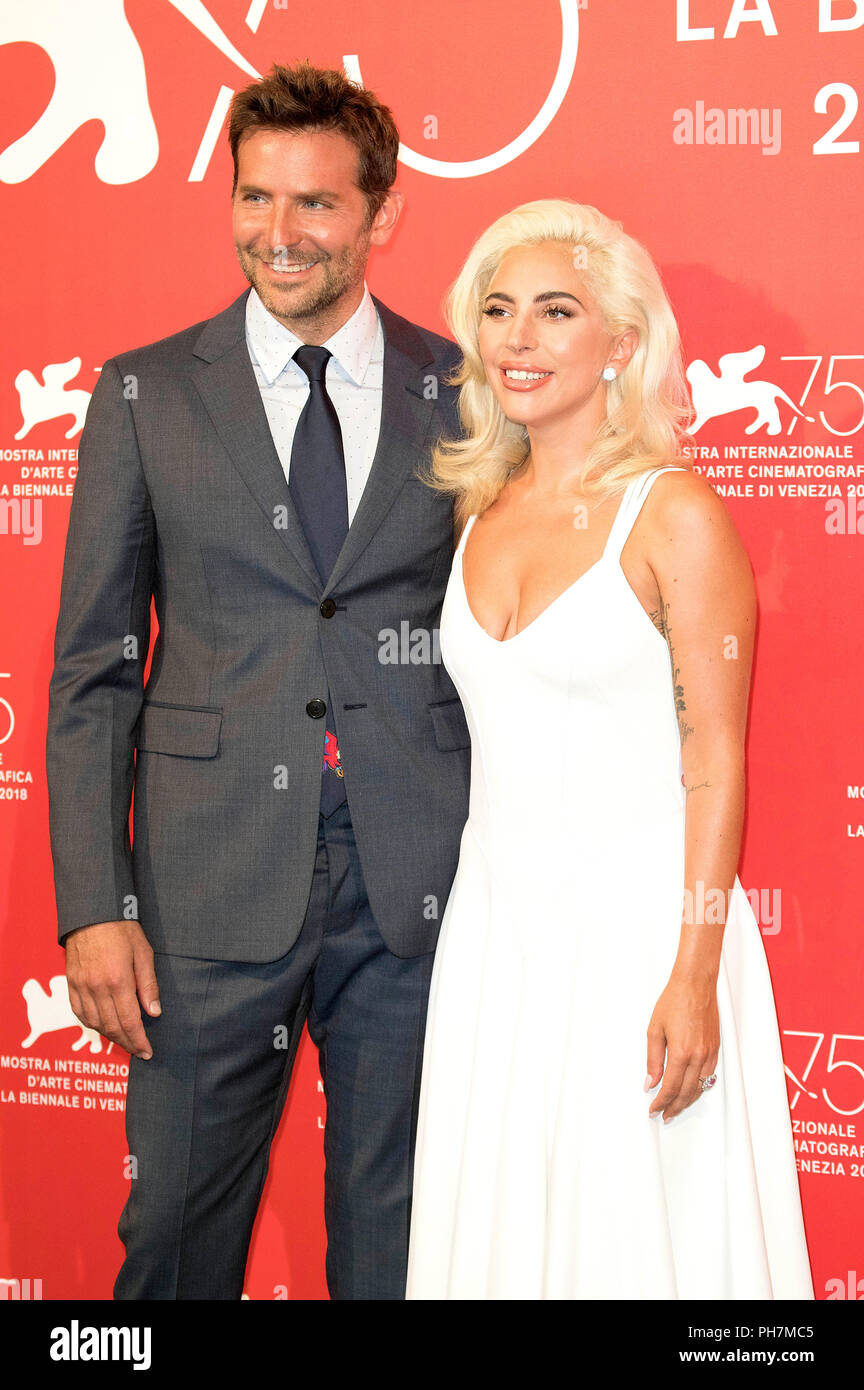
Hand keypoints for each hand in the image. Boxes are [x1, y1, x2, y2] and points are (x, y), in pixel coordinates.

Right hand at [64, 920, 159, 1059]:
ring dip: (110, 1036)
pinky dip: (92, 1024)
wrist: (91, 913)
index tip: (147, 1051)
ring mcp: (81, 986)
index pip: (129, 1021)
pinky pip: (79, 1013)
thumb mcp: (144, 952)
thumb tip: (154, 1012)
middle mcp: (97, 987)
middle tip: (139, 1051)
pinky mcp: (71, 983)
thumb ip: (148, 984)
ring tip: (125, 1041)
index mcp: (118, 980)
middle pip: (112, 1027)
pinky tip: (102, 1027)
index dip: (139, 1040)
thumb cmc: (121, 929)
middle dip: (127, 1043)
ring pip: (95, 1023)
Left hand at [645, 971, 718, 1121]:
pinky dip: (700, 1087)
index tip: (653, 1110)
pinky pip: (709, 1076)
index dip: (661, 1102)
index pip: (670, 1088)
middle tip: (663, 1115)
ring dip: (688, 1100)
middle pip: (687, 1092)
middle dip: (674, 1107)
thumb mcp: (654, 1030)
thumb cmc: (673, 1002)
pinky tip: (692, 1089)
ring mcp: (710, 1053)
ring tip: (676, 1107)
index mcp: (681, 1053)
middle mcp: (698, 1056)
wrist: (695, 984)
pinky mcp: (716, 1048)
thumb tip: (650, 1083)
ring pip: (700, 1087)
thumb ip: (653, 1060)